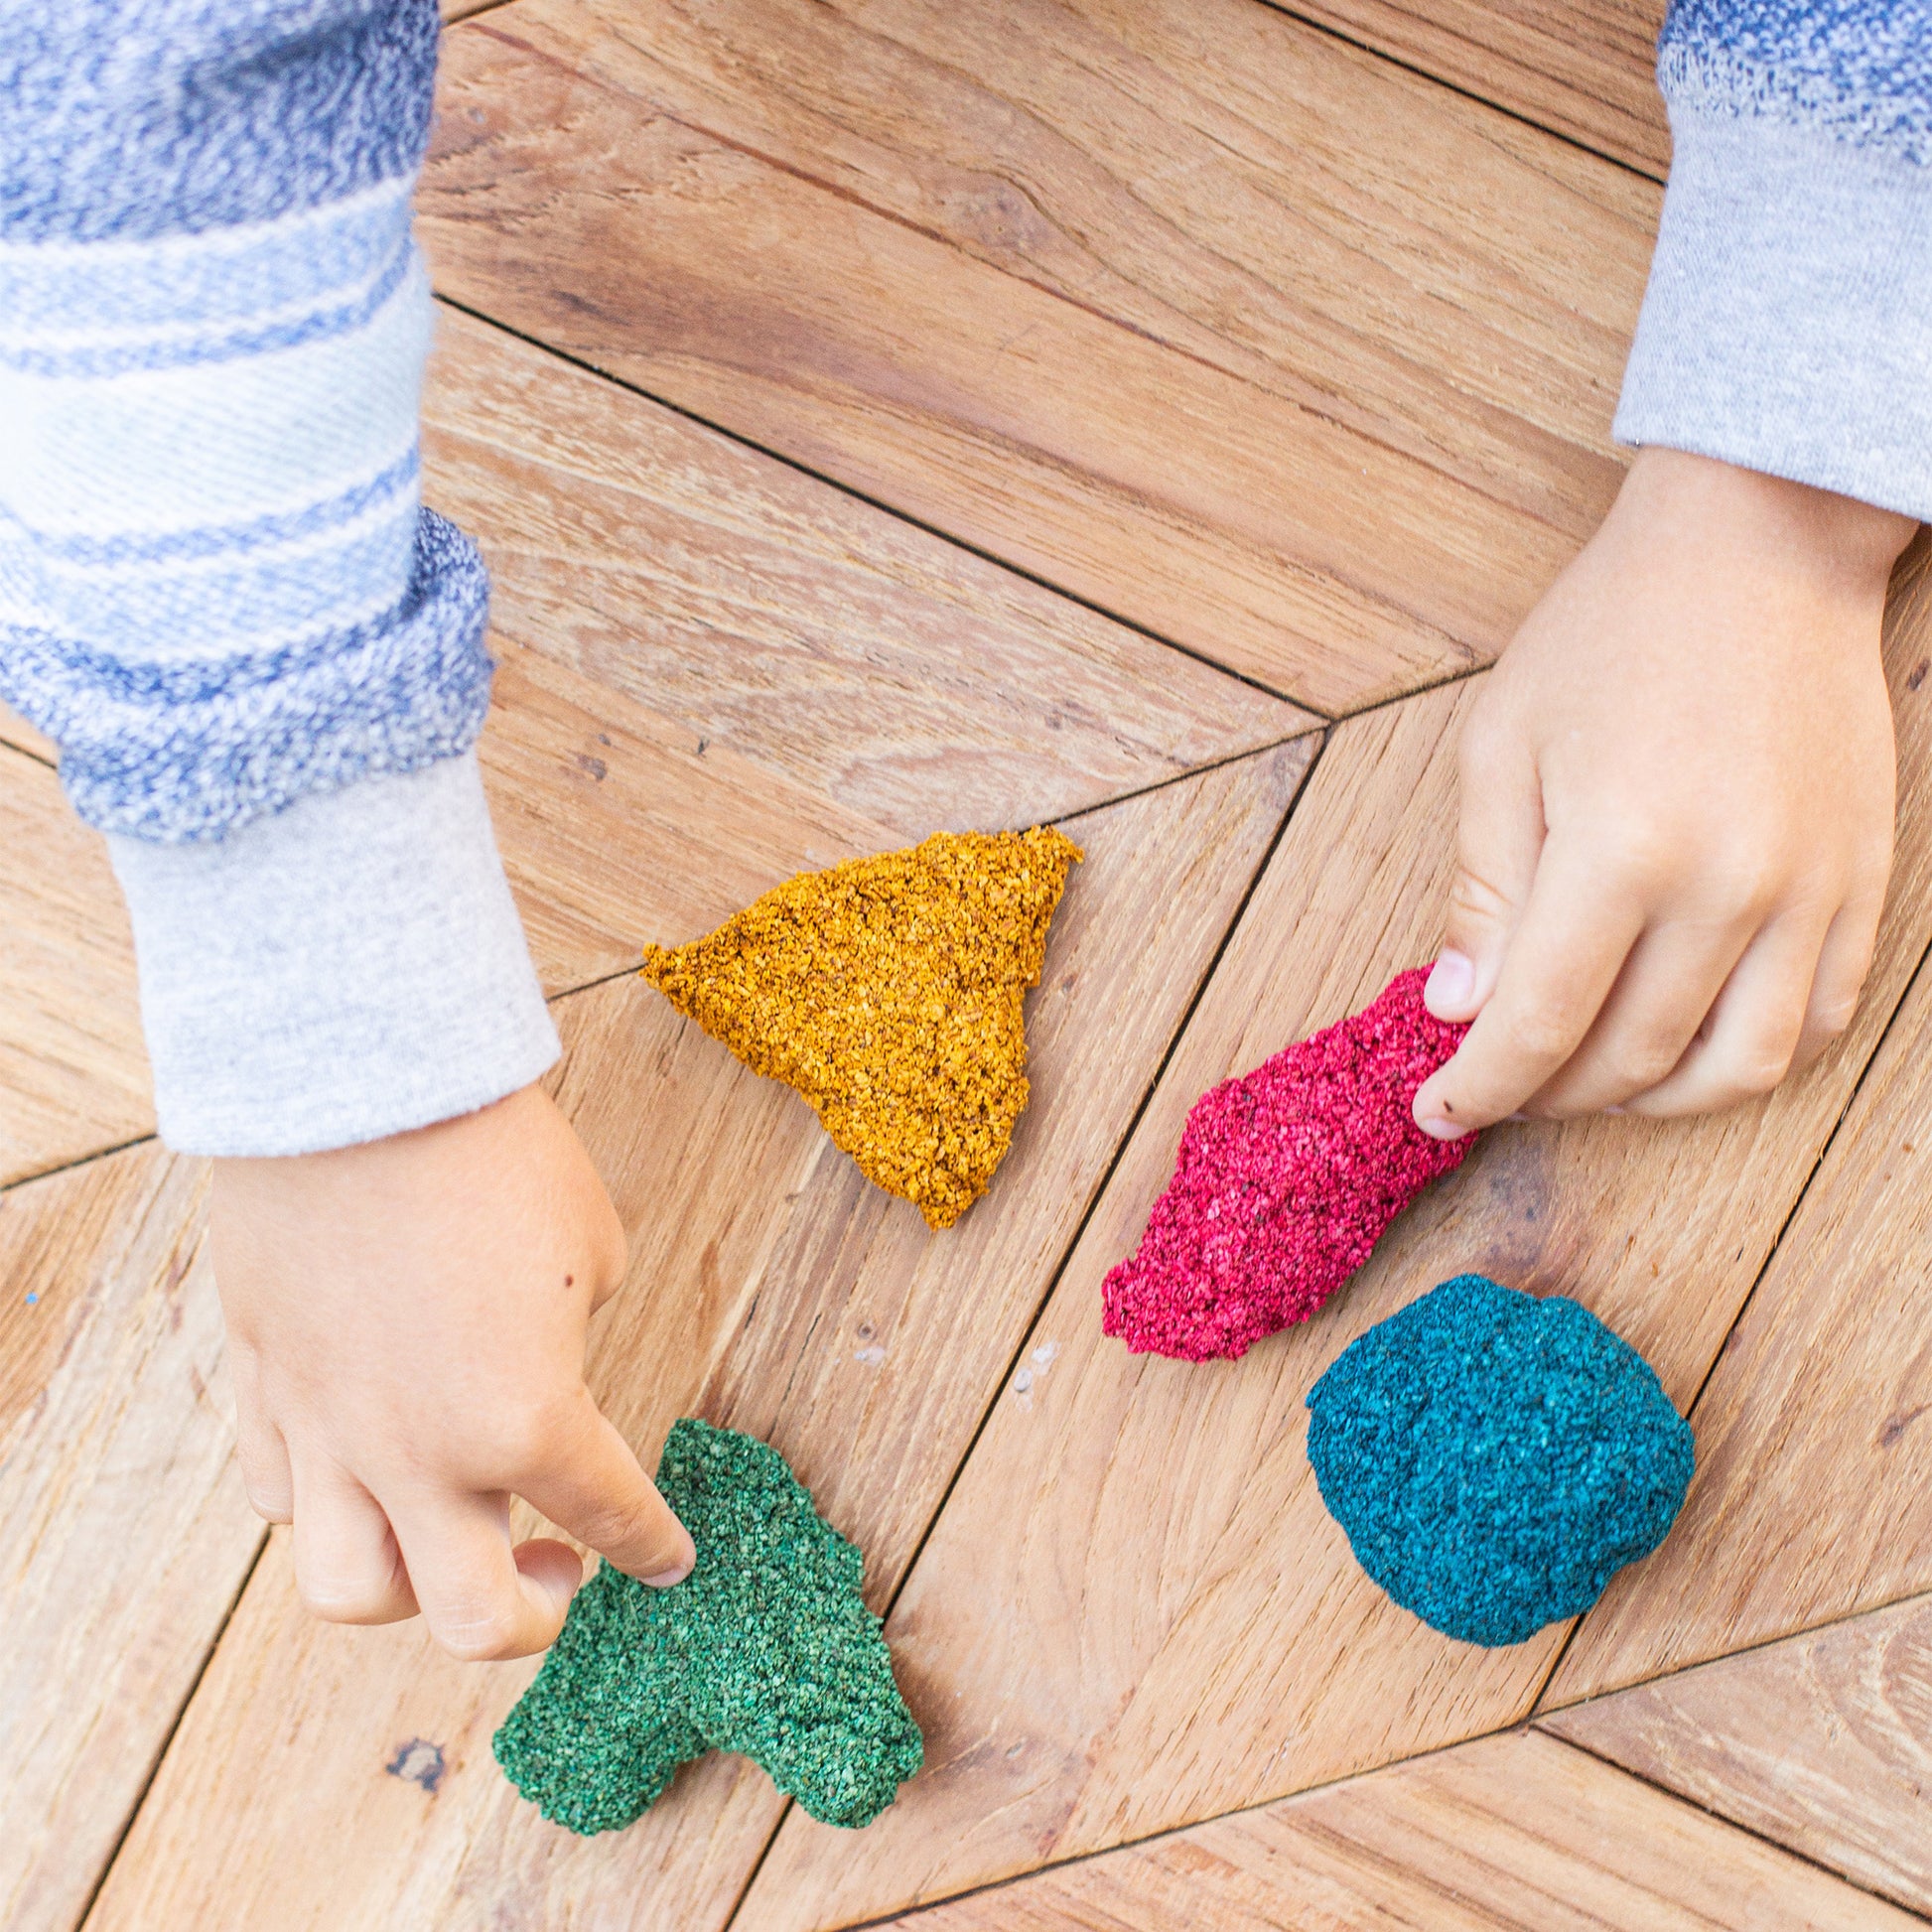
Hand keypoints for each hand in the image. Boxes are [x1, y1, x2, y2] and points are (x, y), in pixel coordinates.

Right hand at [211, 1084, 694, 1659]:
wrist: (361, 1081)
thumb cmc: (497, 1155)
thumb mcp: (590, 1251)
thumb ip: (572, 1342)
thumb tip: (540, 1372)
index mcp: (526, 1421)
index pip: (608, 1515)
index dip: (651, 1547)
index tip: (668, 1561)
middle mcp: (421, 1456)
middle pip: (473, 1623)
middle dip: (536, 1620)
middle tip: (562, 1571)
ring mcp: (330, 1432)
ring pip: (352, 1593)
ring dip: (414, 1594)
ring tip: (451, 1544)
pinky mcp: (263, 1388)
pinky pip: (282, 1494)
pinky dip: (328, 1504)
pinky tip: (368, 1467)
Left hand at [1414, 447, 1914, 1138]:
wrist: (1758, 550)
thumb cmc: (1610, 635)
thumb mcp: (1501, 749)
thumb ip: (1481, 893)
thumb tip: (1460, 1010)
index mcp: (1621, 850)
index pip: (1539, 1025)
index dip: (1479, 1088)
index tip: (1437, 1111)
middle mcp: (1728, 886)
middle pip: (1630, 1058)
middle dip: (1548, 1096)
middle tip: (1500, 1087)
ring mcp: (1810, 892)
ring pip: (1736, 1069)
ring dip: (1650, 1100)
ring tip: (1589, 1080)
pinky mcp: (1861, 885)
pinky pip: (1816, 1021)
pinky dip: (1745, 1060)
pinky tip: (1685, 1044)